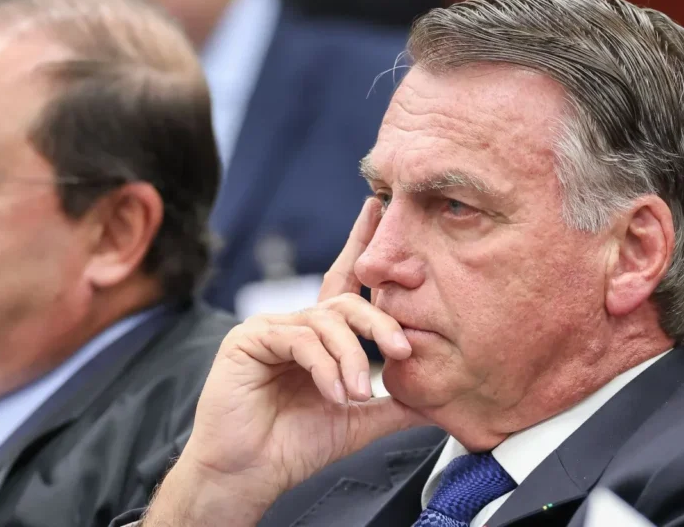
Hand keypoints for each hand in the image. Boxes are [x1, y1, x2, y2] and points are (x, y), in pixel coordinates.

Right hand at [143, 199, 426, 526]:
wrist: (248, 475)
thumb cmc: (294, 446)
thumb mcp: (356, 420)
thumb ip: (392, 404)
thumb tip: (435, 399)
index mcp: (318, 338)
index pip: (344, 284)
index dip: (360, 245)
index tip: (378, 208)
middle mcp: (294, 325)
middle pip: (345, 303)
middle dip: (378, 321)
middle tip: (402, 349)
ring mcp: (269, 329)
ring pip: (325, 321)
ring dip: (350, 358)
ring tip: (358, 393)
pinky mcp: (248, 339)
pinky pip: (299, 338)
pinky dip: (323, 366)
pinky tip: (334, 393)